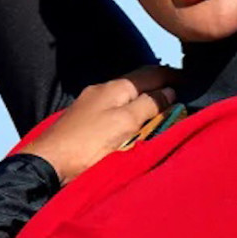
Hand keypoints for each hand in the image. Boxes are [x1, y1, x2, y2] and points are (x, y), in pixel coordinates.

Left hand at [17, 65, 177, 184]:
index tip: (191, 79)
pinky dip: (131, 113)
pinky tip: (134, 123)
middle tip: (181, 93)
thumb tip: (170, 91)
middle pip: (138, 83)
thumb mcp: (124, 124)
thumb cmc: (86, 145)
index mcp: (115, 87)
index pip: (151, 73)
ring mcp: (91, 106)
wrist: (45, 164)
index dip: (172, 76)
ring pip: (126, 97)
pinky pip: (116, 111)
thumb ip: (149, 106)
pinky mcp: (84, 123)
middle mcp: (102, 91)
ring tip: (163, 108)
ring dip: (145, 100)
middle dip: (160, 85)